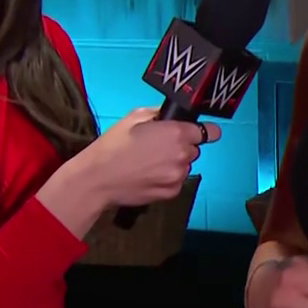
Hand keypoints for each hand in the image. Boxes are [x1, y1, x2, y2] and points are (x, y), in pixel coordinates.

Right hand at [79, 107, 220, 207]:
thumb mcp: (134, 117)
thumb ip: (160, 114)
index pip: (210, 132)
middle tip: (157, 147)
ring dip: (174, 163)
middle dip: (181, 146)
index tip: (196, 132)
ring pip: (185, 166)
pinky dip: (167, 178)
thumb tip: (172, 115)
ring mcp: (178, 176)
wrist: (97, 179)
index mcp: (177, 133)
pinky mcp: (171, 193)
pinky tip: (148, 176)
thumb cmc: (113, 145)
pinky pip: (176, 182)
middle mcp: (183, 155)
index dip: (203, 131)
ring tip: (149, 163)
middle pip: (194, 149)